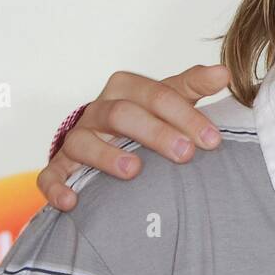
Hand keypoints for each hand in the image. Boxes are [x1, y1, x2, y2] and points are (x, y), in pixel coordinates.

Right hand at [37, 64, 231, 210]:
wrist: (110, 134)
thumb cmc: (150, 115)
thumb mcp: (173, 97)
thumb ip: (195, 85)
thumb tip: (223, 72)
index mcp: (127, 89)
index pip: (158, 95)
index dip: (186, 116)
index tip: (213, 140)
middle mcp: (99, 110)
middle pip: (122, 115)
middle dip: (155, 134)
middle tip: (185, 154)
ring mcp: (77, 137)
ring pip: (83, 141)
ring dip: (106, 156)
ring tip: (133, 171)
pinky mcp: (60, 165)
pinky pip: (51, 174)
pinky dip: (57, 187)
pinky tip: (72, 202)